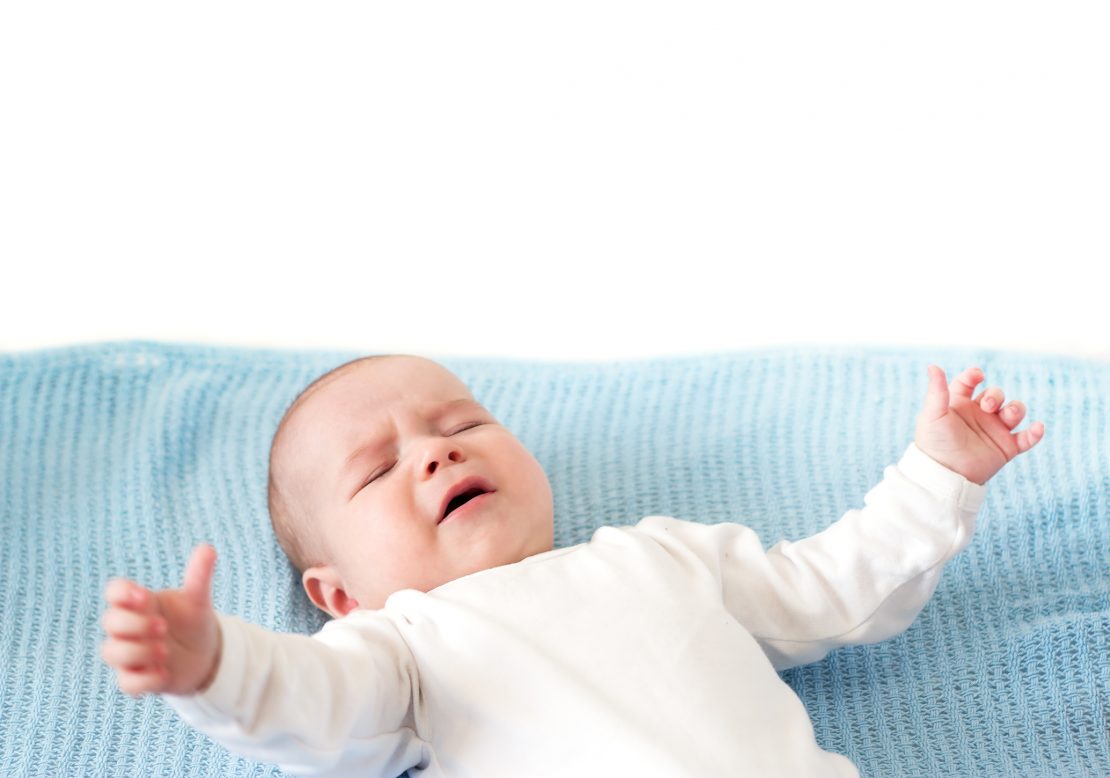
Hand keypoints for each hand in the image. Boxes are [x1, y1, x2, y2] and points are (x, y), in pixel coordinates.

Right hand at [100, 544, 221, 697]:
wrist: (205, 654)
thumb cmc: (192, 621)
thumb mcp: (198, 598)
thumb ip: (199, 575)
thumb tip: (208, 548)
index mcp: (140, 603)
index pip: (114, 592)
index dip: (122, 594)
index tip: (145, 597)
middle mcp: (129, 628)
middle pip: (109, 622)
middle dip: (134, 624)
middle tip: (163, 627)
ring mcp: (130, 654)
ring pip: (111, 652)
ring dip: (136, 652)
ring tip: (164, 651)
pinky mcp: (137, 678)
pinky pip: (126, 683)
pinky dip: (144, 680)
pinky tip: (164, 673)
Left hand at [915, 365, 1045, 485]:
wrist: (944, 474)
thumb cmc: (934, 444)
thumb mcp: (933, 414)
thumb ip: (936, 390)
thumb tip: (933, 365)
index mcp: (958, 404)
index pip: (969, 382)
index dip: (974, 375)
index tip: (977, 375)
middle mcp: (978, 415)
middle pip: (996, 394)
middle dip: (996, 395)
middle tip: (988, 406)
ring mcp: (994, 430)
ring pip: (1014, 411)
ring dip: (1016, 408)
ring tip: (1008, 415)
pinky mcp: (1006, 448)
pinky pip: (1027, 438)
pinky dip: (1035, 433)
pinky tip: (1037, 428)